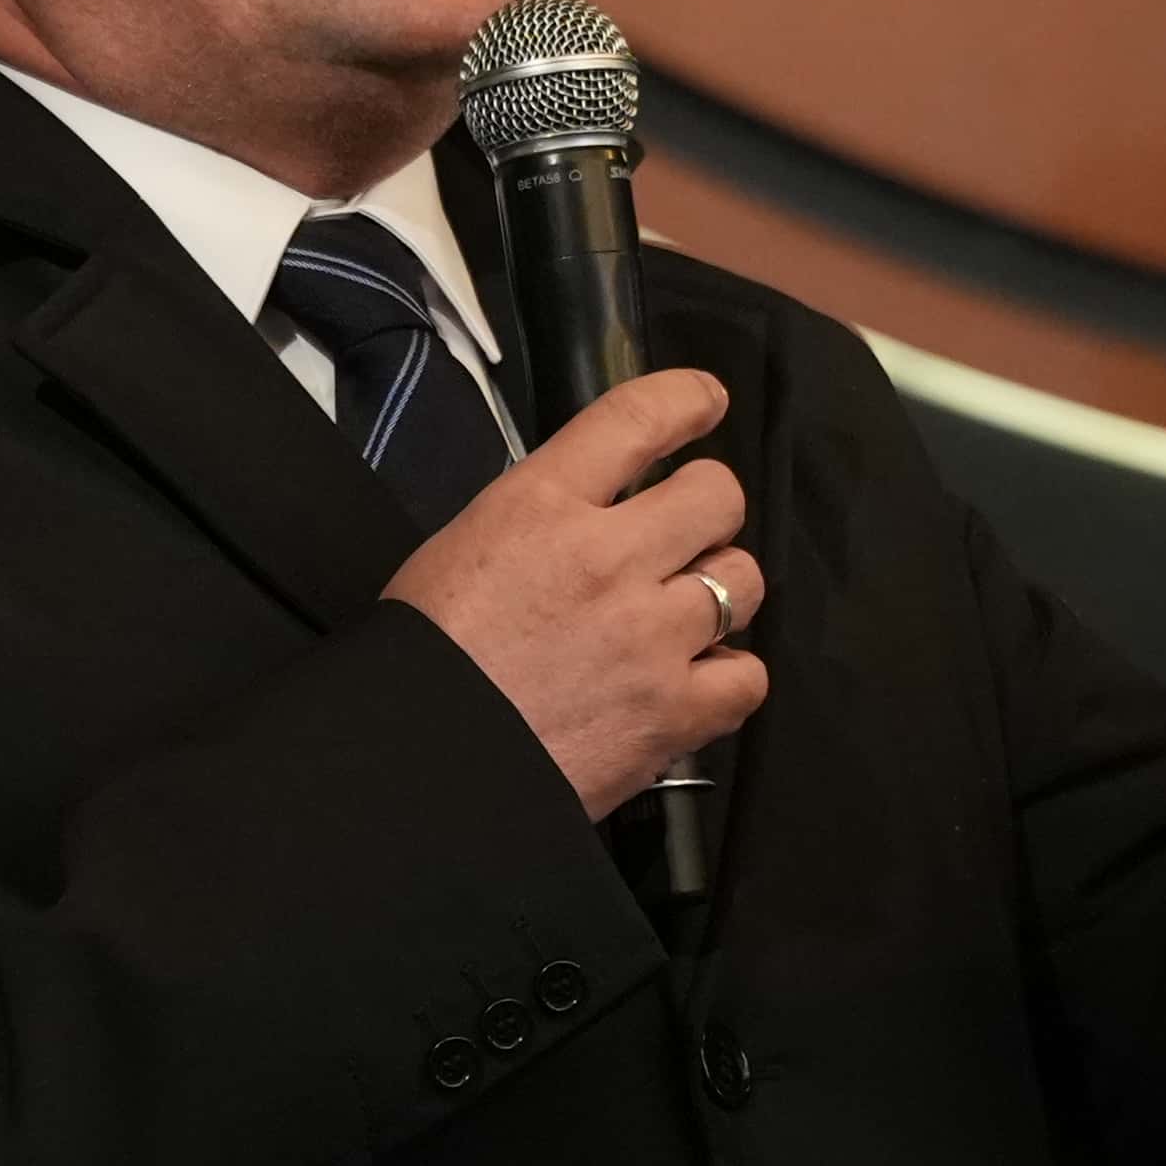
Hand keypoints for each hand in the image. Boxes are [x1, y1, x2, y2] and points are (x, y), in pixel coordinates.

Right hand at [387, 368, 767, 819]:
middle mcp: (610, 559)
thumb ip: (541, 518)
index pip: (637, 418)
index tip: (708, 401)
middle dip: (707, 508)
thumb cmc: (424, 657)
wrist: (418, 766)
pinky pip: (748, 675)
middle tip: (683, 536)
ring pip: (743, 579)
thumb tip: (600, 513)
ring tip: (684, 615)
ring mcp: (651, 637)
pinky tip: (692, 681)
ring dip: (721, 590)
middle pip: (717, 493)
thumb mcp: (464, 547)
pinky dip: (727, 677)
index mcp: (541, 506)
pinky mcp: (674, 713)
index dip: (687, 399)